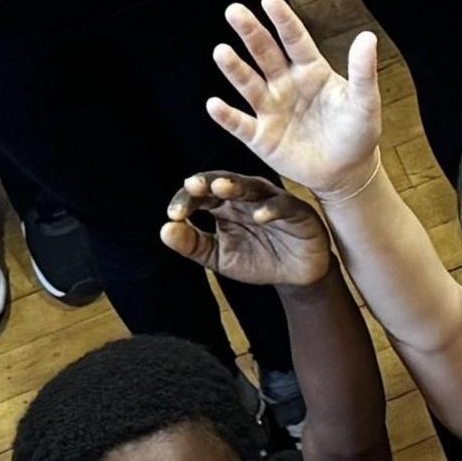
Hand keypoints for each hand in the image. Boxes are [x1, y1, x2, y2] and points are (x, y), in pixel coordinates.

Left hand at [161, 171, 338, 287]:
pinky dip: (272, 209)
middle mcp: (247, 197)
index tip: (173, 215)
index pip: (201, 195)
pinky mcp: (297, 212)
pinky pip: (283, 206)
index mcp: (225, 205)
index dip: (186, 201)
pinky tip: (259, 216)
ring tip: (220, 187)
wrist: (295, 277)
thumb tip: (164, 231)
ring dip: (237, 186)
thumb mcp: (220, 257)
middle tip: (192, 185)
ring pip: (253, 188)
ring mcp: (272, 201)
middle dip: (208, 183)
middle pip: (225, 183)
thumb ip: (194, 245)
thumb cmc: (257, 260)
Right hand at [205, 0, 387, 198]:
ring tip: (221, 52)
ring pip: (248, 84)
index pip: (294, 39)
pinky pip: (240, 124)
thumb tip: (367, 37)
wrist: (347, 172)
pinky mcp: (261, 138)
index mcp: (311, 71)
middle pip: (264, 53)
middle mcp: (286, 84)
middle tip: (233, 10)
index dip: (282, 20)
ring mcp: (271, 110)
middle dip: (250, 32)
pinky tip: (214, 104)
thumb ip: (363, 72)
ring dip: (234, 69)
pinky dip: (227, 116)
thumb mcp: (365, 102)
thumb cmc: (357, 132)